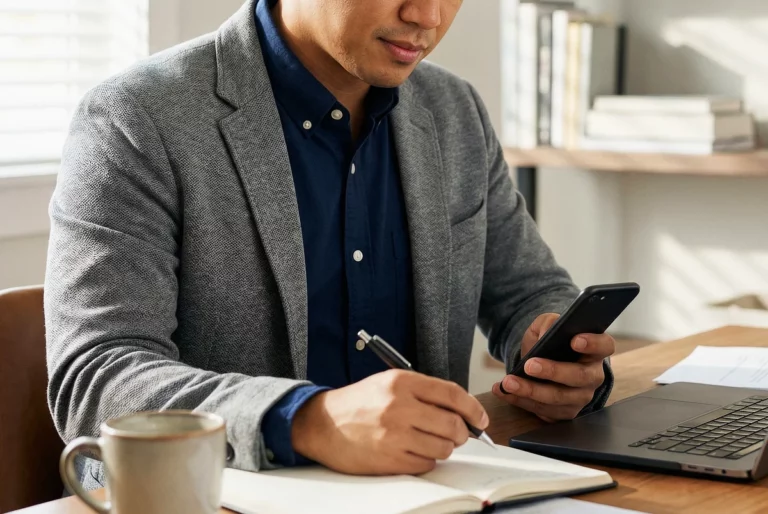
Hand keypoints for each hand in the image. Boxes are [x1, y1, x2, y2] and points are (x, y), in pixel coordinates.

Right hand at [291, 370, 488, 474]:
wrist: (322, 424)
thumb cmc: (359, 403)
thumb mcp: (389, 383)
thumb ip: (425, 393)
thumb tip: (463, 414)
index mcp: (401, 382)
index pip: (452, 394)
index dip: (473, 409)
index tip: (480, 419)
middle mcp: (399, 406)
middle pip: (453, 424)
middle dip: (461, 432)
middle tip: (456, 434)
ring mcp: (394, 434)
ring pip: (443, 447)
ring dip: (443, 447)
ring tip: (429, 441)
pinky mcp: (389, 458)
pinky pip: (426, 464)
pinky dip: (426, 460)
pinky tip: (413, 451)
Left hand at [491, 313, 613, 421]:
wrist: (542, 362)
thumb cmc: (551, 343)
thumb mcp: (547, 326)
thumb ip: (548, 324)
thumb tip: (545, 334)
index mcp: (594, 350)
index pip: (605, 345)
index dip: (593, 343)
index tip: (574, 340)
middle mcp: (593, 376)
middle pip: (579, 376)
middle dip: (553, 371)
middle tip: (529, 365)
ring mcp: (580, 397)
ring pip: (559, 398)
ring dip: (531, 391)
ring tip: (508, 382)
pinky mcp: (565, 412)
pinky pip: (544, 411)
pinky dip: (521, 401)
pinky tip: (504, 391)